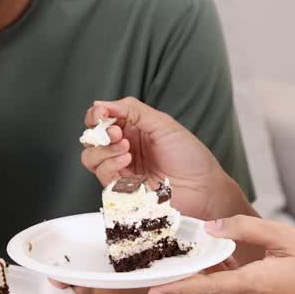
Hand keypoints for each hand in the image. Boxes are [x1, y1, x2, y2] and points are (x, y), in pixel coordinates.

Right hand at [81, 98, 229, 219]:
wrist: (204, 188)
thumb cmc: (190, 157)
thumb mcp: (162, 124)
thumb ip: (132, 110)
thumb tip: (101, 104)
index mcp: (132, 130)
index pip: (101, 120)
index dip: (96, 115)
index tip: (101, 114)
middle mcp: (123, 148)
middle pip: (91, 138)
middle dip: (98, 132)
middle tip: (116, 132)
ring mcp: (121, 170)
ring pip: (91, 157)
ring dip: (104, 149)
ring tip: (125, 147)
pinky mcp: (122, 189)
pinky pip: (102, 176)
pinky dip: (110, 165)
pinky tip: (127, 159)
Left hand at [148, 216, 294, 293]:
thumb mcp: (284, 238)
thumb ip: (245, 229)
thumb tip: (212, 228)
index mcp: (253, 285)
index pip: (205, 288)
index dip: (177, 288)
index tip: (153, 289)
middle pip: (204, 288)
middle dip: (186, 271)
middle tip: (168, 252)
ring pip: (214, 291)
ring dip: (205, 273)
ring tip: (198, 249)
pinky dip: (219, 279)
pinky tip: (225, 260)